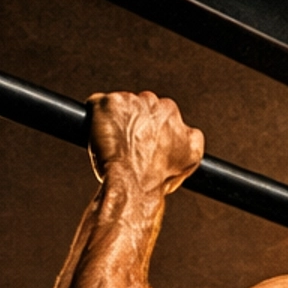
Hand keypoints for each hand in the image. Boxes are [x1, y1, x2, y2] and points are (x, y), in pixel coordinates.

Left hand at [86, 91, 203, 193]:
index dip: (151, 128)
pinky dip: (96, 118)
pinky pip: (97, 104)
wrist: (132, 186)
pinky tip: (101, 138)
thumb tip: (188, 134)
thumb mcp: (189, 160)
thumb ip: (191, 140)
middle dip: (134, 120)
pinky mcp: (107, 103)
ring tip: (116, 146)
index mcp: (172, 112)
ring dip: (115, 120)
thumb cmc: (154, 179)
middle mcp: (153, 102)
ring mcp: (129, 101)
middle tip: (130, 145)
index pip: (160, 111)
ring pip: (119, 105)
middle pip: (140, 104)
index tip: (146, 142)